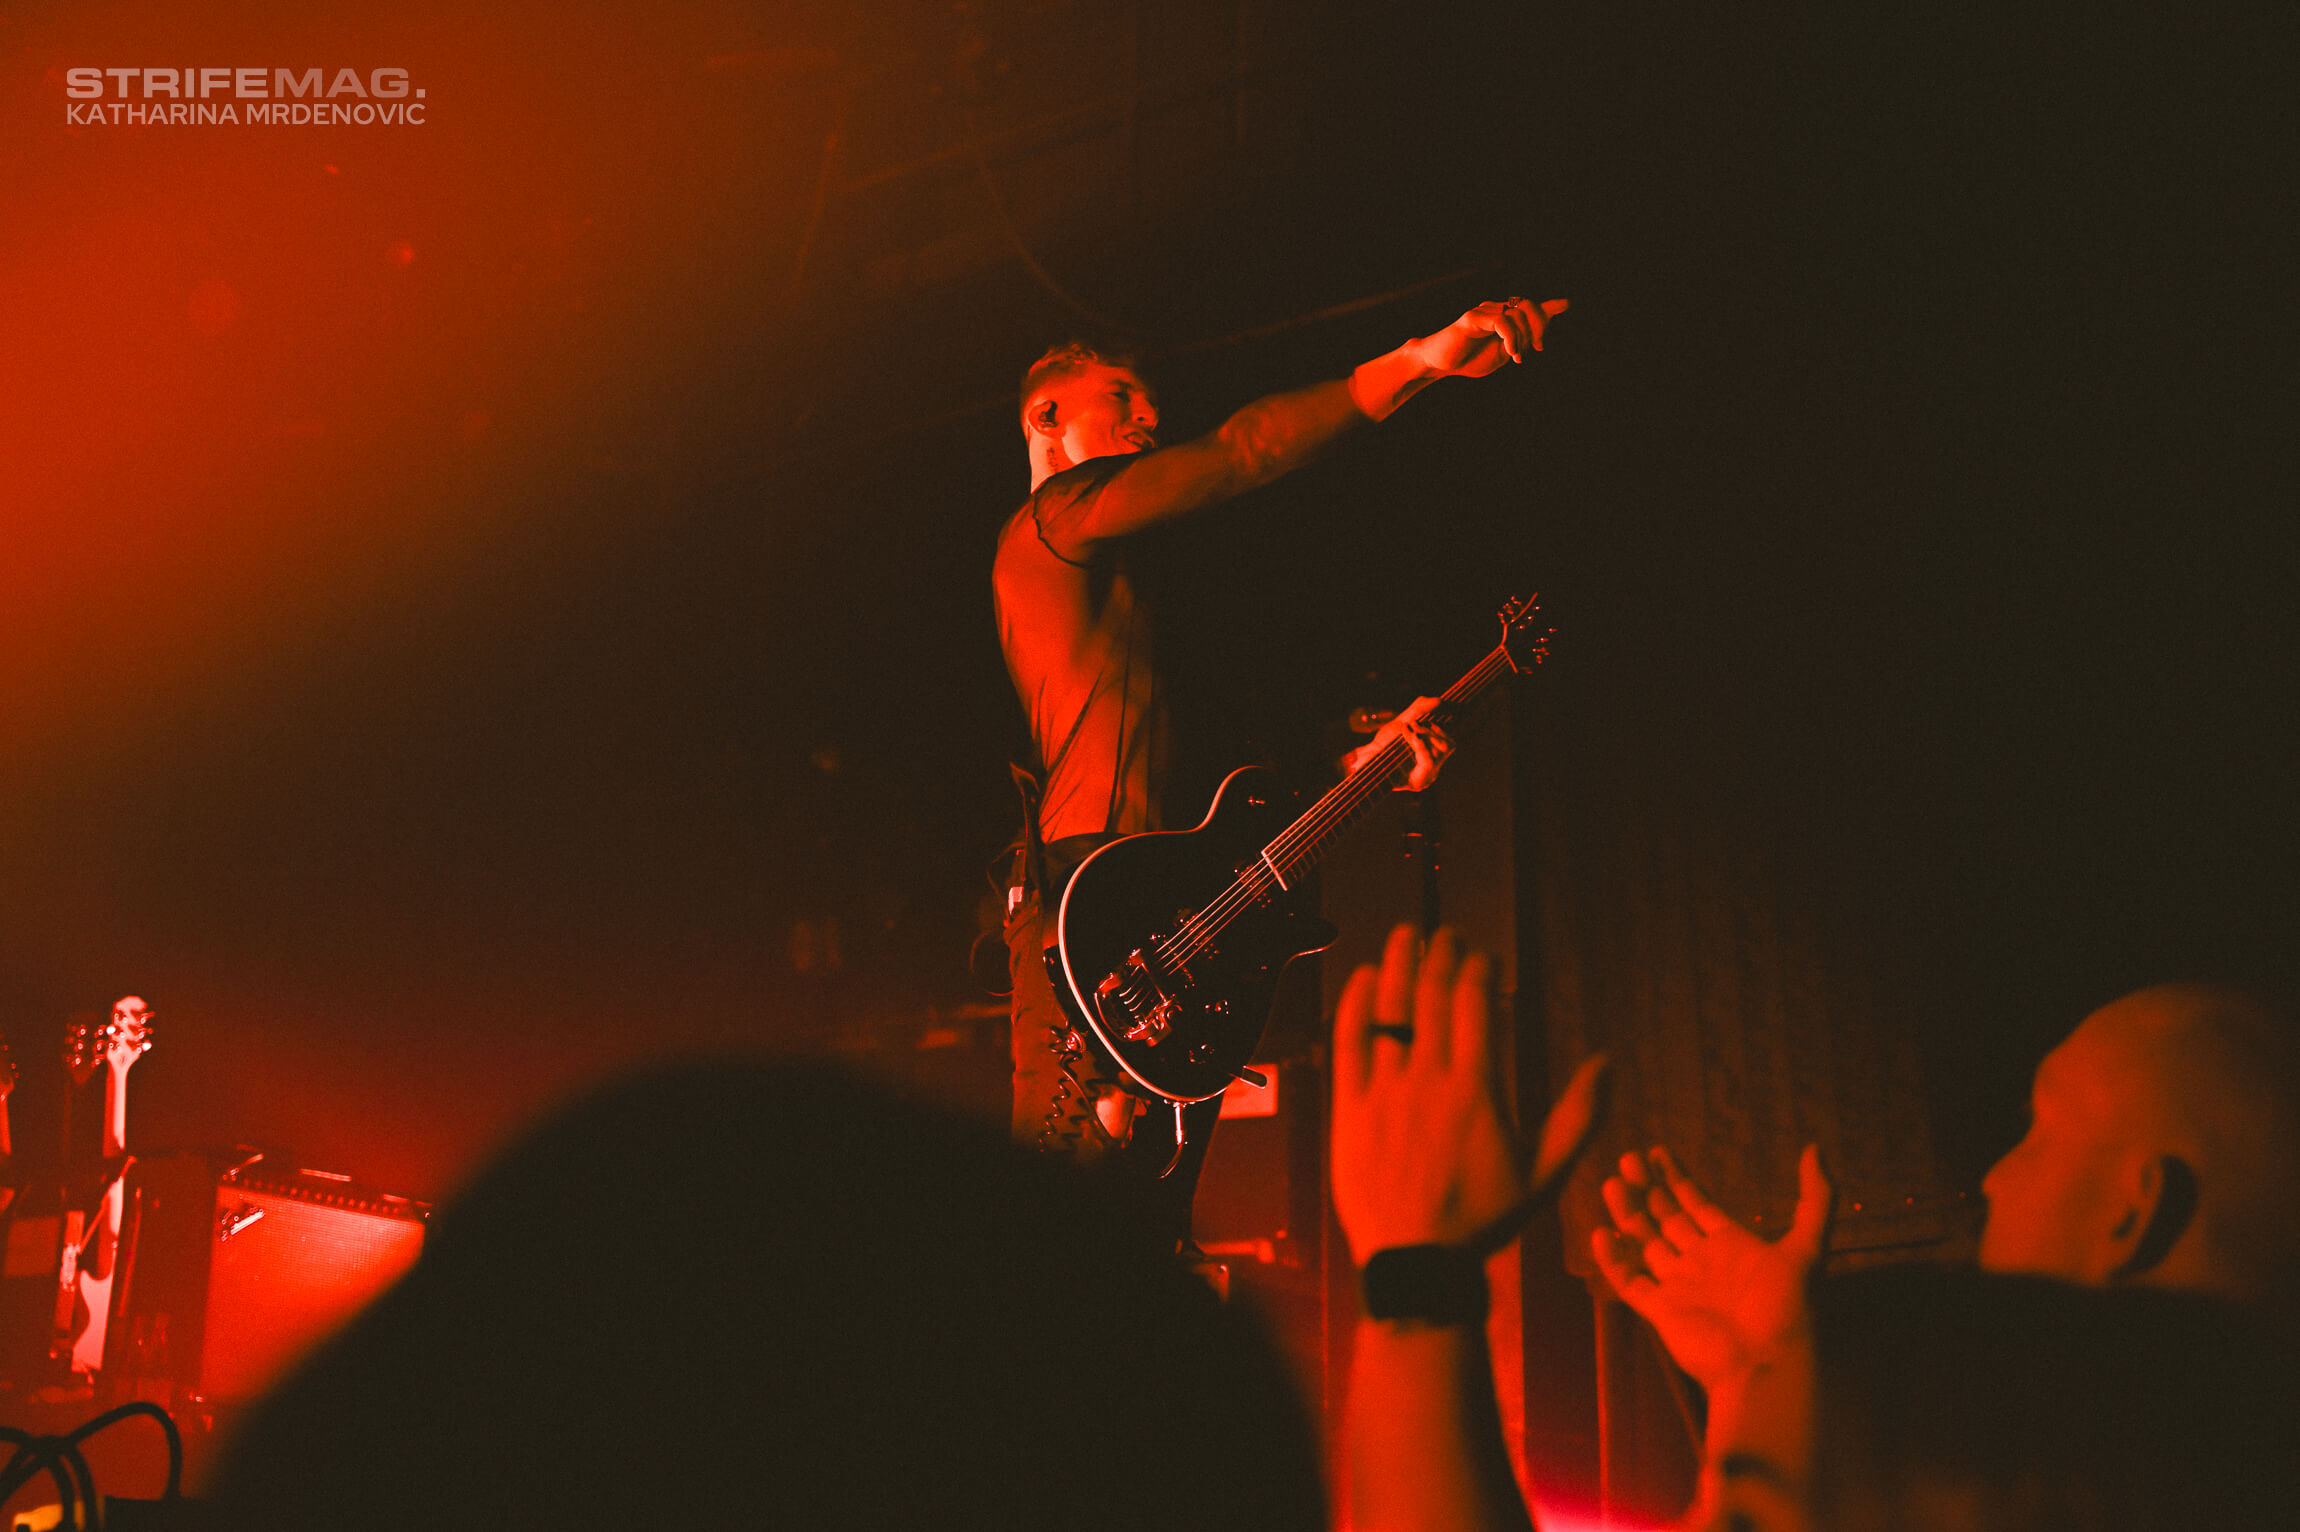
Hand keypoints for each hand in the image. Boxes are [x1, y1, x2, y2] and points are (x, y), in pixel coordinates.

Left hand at [1333, 923, 1608, 1265]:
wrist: (1418, 1264)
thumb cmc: (1484, 1221)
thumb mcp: (1544, 1174)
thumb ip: (1579, 1116)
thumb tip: (1607, 1062)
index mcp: (1477, 1090)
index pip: (1475, 1005)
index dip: (1479, 970)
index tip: (1484, 956)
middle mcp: (1429, 1081)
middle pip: (1433, 996)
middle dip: (1442, 955)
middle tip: (1447, 933)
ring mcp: (1386, 1092)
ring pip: (1391, 1010)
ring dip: (1400, 964)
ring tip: (1407, 934)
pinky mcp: (1351, 1109)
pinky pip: (1349, 1043)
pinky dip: (1357, 1004)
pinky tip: (1364, 977)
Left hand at [1342, 696, 1453, 790]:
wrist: (1366, 757)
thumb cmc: (1386, 742)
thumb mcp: (1404, 721)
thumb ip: (1420, 709)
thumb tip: (1439, 700)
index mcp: (1433, 755)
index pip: (1450, 743)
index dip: (1439, 729)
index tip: (1421, 721)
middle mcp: (1433, 768)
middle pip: (1447, 747)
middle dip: (1430, 731)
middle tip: (1412, 724)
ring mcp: (1427, 777)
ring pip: (1439, 753)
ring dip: (1423, 736)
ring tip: (1406, 729)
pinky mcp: (1418, 783)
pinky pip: (1429, 763)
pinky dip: (1420, 745)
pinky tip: (1411, 737)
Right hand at [1415, 297, 1568, 378]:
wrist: (1440, 364)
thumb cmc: (1469, 360)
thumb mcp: (1501, 354)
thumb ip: (1520, 344)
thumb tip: (1538, 339)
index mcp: (1503, 317)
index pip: (1529, 306)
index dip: (1548, 305)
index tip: (1566, 304)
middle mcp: (1495, 309)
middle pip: (1528, 306)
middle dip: (1540, 326)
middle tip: (1539, 347)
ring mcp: (1484, 311)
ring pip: (1517, 314)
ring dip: (1523, 338)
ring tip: (1516, 357)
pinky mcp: (1474, 318)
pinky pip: (1502, 322)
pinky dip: (1511, 338)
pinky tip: (1511, 353)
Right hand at [1590, 1143, 1832, 1390]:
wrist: (1766, 1364)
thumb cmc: (1788, 1308)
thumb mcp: (1808, 1247)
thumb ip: (1815, 1198)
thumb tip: (1814, 1148)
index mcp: (1731, 1245)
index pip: (1696, 1202)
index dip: (1677, 1177)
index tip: (1658, 1151)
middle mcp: (1701, 1261)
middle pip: (1666, 1216)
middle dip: (1648, 1187)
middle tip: (1629, 1158)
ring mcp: (1678, 1285)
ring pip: (1644, 1241)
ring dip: (1628, 1212)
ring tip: (1614, 1182)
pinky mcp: (1659, 1310)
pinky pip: (1628, 1280)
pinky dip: (1612, 1259)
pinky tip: (1601, 1233)